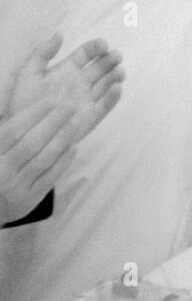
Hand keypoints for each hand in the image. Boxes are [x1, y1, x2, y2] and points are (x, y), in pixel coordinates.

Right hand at [0, 100, 77, 224]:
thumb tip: (38, 106)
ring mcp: (15, 187)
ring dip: (62, 138)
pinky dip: (63, 161)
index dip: (34, 114)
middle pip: (31, 143)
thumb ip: (11, 131)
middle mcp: (2, 171)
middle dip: (53, 122)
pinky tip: (73, 147)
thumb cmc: (0, 168)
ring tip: (75, 123)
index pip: (14, 131)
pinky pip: (50, 178)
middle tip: (70, 107)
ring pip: (43, 159)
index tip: (52, 101)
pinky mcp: (29, 199)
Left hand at [6, 34, 123, 141]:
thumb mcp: (28, 74)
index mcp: (66, 70)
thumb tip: (60, 33)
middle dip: (110, 60)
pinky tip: (117, 88)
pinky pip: (105, 106)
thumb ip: (42, 53)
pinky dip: (113, 98)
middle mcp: (80, 83)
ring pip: (106, 84)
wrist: (22, 133)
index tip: (104, 44)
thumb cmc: (22, 104)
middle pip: (100, 67)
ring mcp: (86, 99)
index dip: (96, 47)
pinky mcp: (90, 117)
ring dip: (115, 76)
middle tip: (116, 56)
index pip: (86, 54)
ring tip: (119, 71)